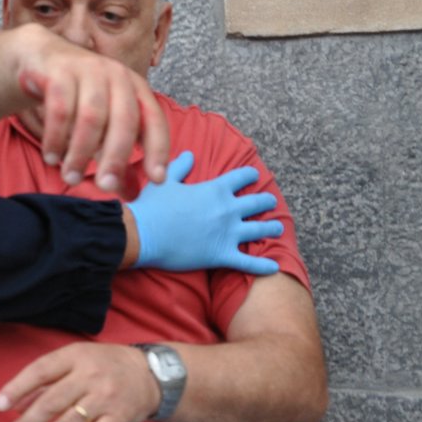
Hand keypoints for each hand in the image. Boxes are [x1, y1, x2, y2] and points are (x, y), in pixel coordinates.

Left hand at [0, 343, 159, 421]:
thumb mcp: (75, 361)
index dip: (17, 388)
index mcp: (75, 356)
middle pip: (52, 401)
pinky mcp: (119, 419)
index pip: (40, 371)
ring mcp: (106, 398)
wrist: (150, 374)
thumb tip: (15, 405)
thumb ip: (45, 380)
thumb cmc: (102, 366)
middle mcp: (90, 375)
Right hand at [10, 24, 168, 192]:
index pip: (154, 120)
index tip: (157, 180)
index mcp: (135, 89)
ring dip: (80, 152)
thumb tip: (132, 196)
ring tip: (70, 177)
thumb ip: (116, 158)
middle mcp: (117, 76)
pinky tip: (51, 157)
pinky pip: (60, 110)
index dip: (158, 150)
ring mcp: (89, 70)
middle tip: (106, 187)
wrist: (42, 61)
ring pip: (91, 117)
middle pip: (123, 120)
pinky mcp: (59, 72)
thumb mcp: (103, 126)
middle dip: (116, 157)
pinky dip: (55, 138)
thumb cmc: (79, 98)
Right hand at [125, 153, 283, 272]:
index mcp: (215, 189)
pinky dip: (263, 266)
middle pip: (257, 203)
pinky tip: (274, 267)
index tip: (254, 176)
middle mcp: (227, 210)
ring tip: (278, 228)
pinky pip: (248, 262)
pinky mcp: (222, 255)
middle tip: (271, 202)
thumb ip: (181, 167)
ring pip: (259, 230)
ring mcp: (227, 233)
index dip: (249, 175)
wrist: (143, 234)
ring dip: (271, 228)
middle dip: (266, 201)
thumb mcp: (166, 181)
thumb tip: (190, 154)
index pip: (241, 177)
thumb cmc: (153, 207)